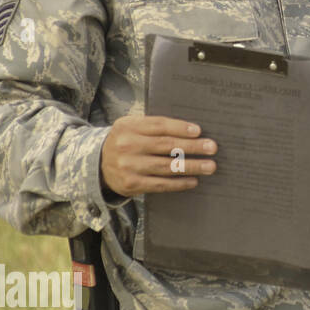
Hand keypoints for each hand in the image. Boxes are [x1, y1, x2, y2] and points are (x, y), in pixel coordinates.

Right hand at [100, 115, 217, 196]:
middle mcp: (126, 145)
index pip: (158, 125)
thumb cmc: (125, 142)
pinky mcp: (131, 184)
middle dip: (192, 147)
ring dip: (191, 167)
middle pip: (166, 145)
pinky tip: (194, 180)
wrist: (96, 164)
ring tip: (210, 166)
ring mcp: (127, 166)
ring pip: (165, 166)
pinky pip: (160, 184)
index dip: (180, 128)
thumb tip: (193, 131)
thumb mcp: (132, 127)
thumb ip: (154, 126)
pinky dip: (179, 183)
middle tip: (212, 148)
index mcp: (128, 126)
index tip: (199, 131)